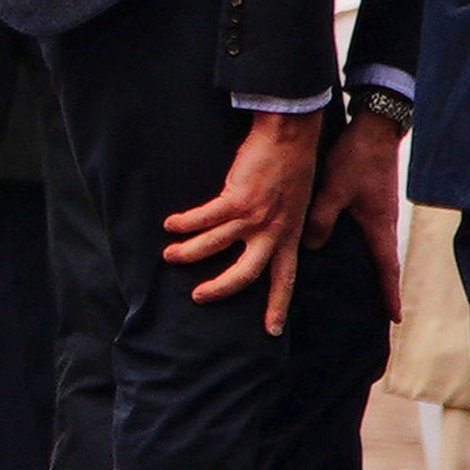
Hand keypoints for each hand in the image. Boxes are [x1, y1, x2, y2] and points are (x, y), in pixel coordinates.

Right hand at [164, 109, 320, 333]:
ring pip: (214, 245)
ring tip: (170, 256)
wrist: (291, 138)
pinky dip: (183, 223)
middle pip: (244, 274)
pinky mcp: (236, 199)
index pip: (285, 279)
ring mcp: (254, 217)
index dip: (277, 306)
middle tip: (198, 296)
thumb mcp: (300, 205)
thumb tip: (283, 243)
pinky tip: (170, 224)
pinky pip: (202, 219)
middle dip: (219, 289)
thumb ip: (288, 227)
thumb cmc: (295, 167)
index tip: (272, 330)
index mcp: (290, 236)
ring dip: (188, 253)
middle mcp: (273, 232)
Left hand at [306, 109, 405, 323]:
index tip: (394, 317)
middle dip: (382, 286)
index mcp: (378, 226)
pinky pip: (366, 230)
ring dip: (372, 265)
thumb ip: (321, 218)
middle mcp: (381, 222)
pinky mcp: (370, 200)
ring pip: (373, 246)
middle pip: (382, 261)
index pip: (386, 268)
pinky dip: (361, 244)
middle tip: (382, 310)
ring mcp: (377, 211)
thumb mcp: (333, 190)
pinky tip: (345, 246)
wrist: (372, 128)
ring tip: (364, 285)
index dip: (389, 292)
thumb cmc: (355, 158)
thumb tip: (311, 247)